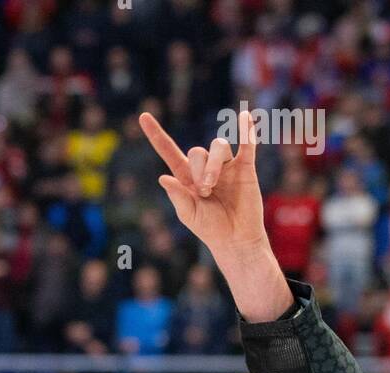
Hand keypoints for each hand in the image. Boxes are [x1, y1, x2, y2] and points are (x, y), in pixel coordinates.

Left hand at [140, 108, 292, 321]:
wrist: (235, 239)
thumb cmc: (210, 229)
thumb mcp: (188, 215)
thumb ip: (177, 195)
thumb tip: (163, 177)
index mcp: (187, 178)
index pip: (169, 151)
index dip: (156, 135)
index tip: (143, 116)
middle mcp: (205, 168)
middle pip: (198, 151)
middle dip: (199, 170)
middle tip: (204, 191)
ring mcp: (226, 166)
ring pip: (218, 147)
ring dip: (213, 164)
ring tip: (213, 185)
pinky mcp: (245, 168)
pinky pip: (246, 144)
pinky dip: (246, 130)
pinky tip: (244, 118)